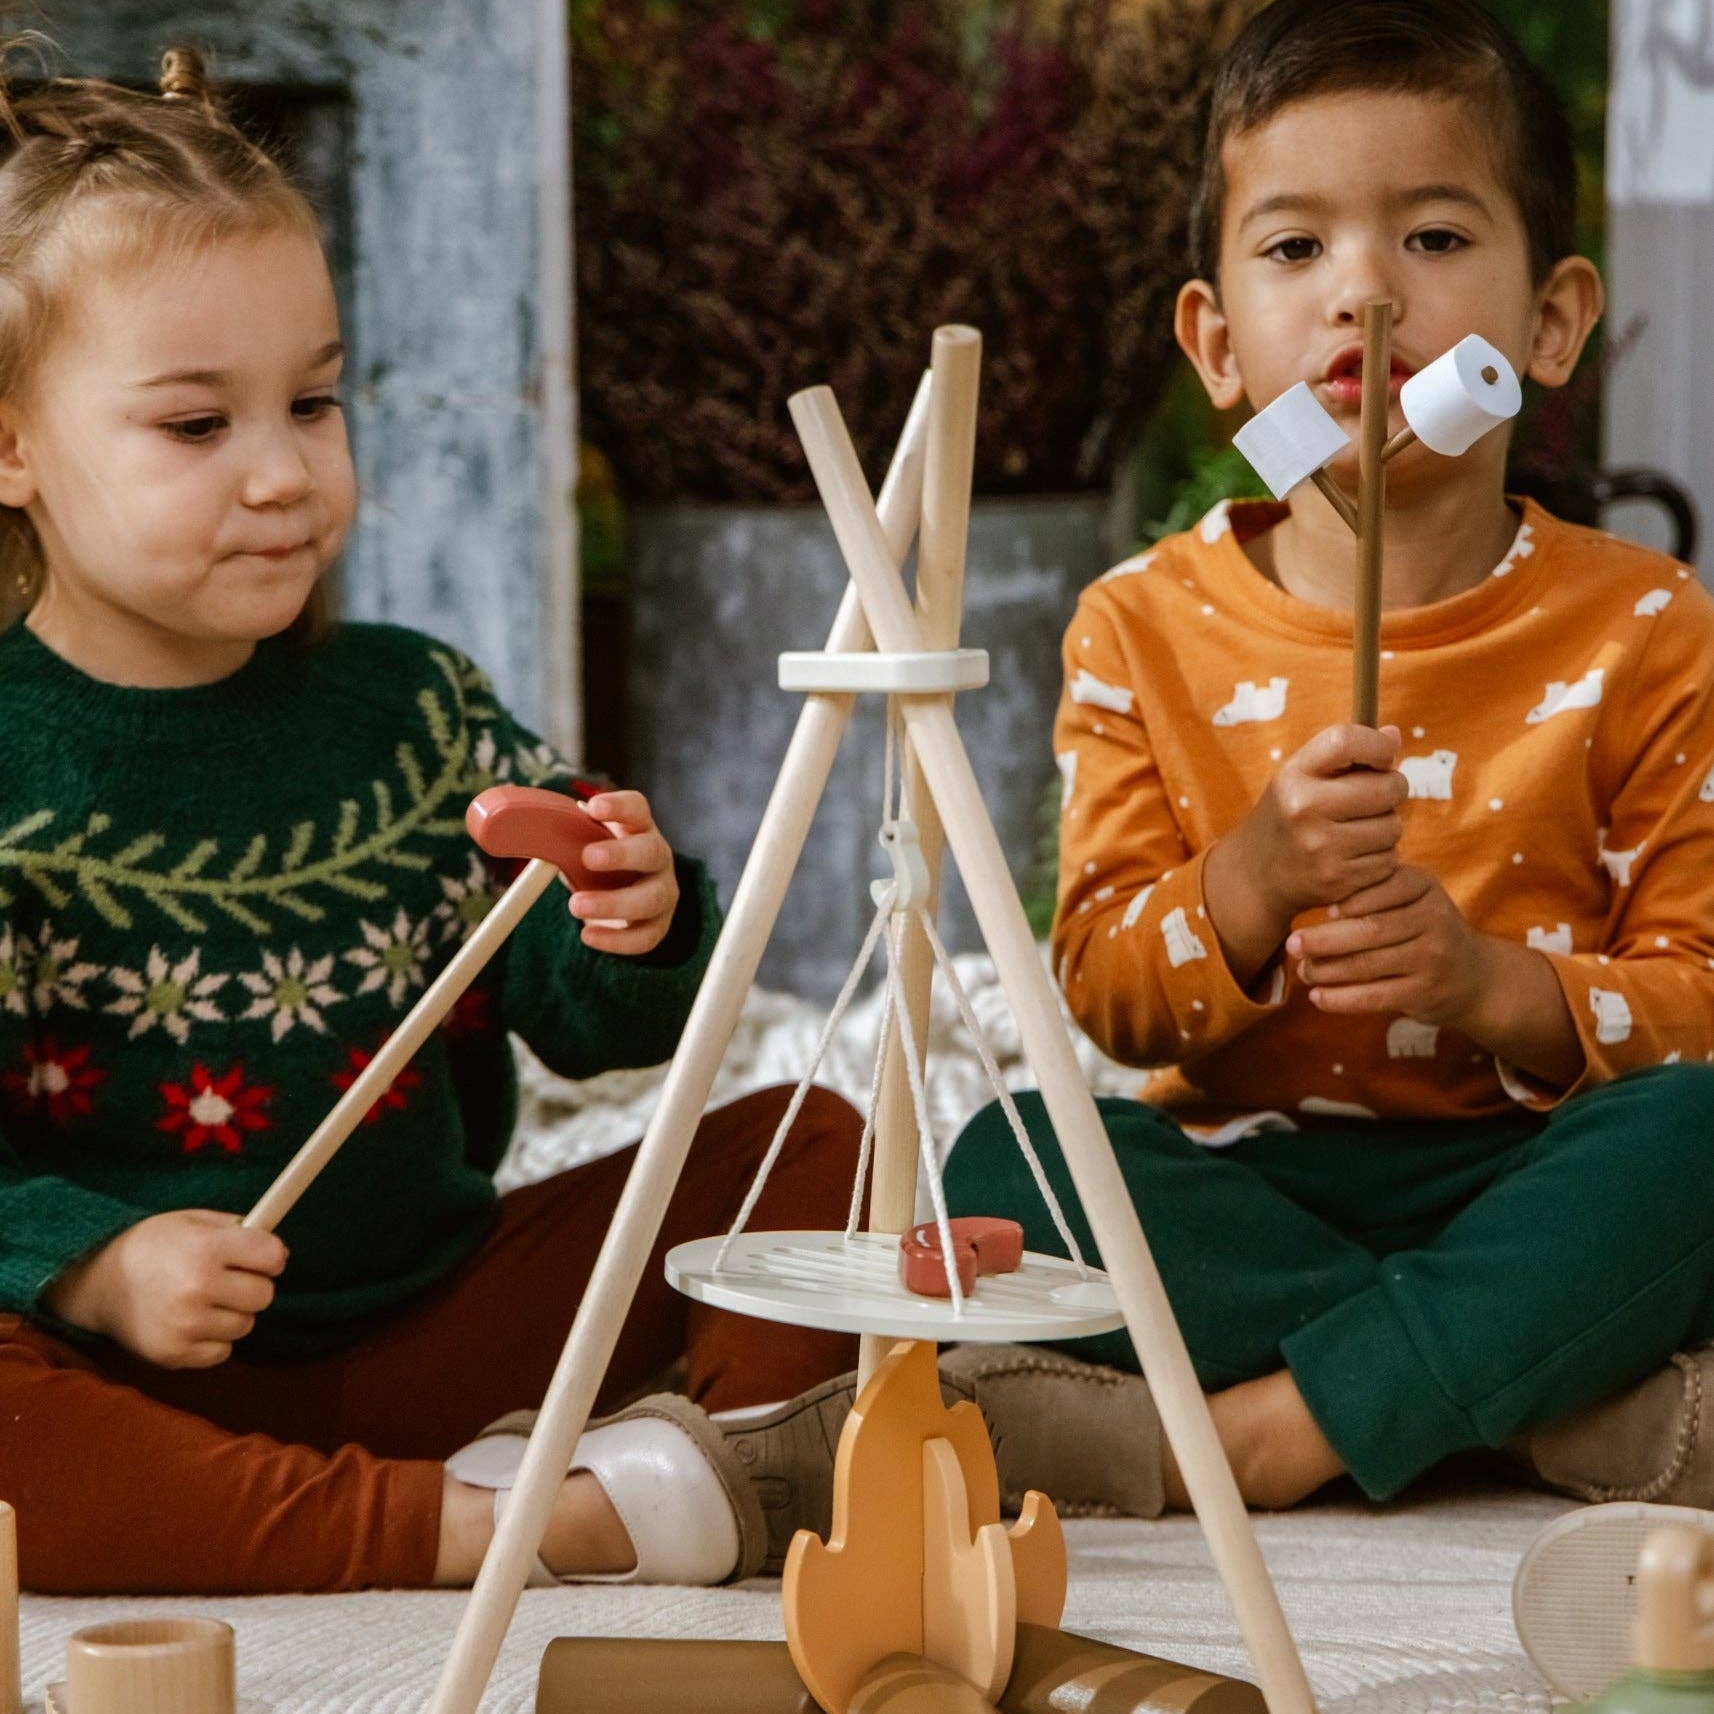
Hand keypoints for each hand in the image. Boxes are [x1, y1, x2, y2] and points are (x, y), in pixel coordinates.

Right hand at [41, 1209, 286, 1369]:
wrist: (98, 1281)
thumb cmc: (154, 1245)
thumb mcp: (194, 1220)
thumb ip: (240, 1230)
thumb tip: (279, 1251)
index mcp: (205, 1249)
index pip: (272, 1256)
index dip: (271, 1256)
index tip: (261, 1256)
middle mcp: (196, 1288)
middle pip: (264, 1295)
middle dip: (252, 1285)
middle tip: (228, 1278)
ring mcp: (184, 1325)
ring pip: (245, 1325)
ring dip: (232, 1313)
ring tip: (202, 1300)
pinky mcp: (173, 1354)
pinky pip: (222, 1352)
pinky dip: (213, 1340)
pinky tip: (190, 1322)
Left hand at [569, 790, 679, 955]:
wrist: (623, 902)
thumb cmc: (599, 866)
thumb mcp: (584, 847)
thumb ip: (565, 840)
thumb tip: (521, 835)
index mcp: (638, 829)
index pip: (637, 809)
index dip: (620, 807)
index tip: (593, 808)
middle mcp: (658, 858)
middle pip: (651, 851)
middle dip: (621, 854)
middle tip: (588, 857)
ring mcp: (663, 892)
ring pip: (653, 898)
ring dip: (614, 902)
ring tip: (575, 905)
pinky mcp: (658, 925)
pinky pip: (645, 937)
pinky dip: (616, 940)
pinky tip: (588, 935)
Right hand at [1228, 724, 1407, 927]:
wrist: (1254, 876)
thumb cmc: (1288, 817)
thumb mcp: (1300, 778)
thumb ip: (1345, 755)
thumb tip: (1394, 736)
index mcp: (1293, 776)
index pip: (1345, 740)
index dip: (1376, 744)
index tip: (1385, 754)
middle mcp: (1303, 808)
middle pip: (1387, 787)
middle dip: (1392, 790)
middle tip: (1376, 798)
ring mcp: (1320, 847)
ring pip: (1393, 827)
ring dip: (1386, 828)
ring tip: (1359, 831)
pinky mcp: (1336, 879)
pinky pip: (1388, 861)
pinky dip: (1380, 859)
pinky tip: (1355, 857)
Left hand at [1288, 863, 1494, 1026]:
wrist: (1475, 977)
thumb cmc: (1423, 929)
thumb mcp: (1411, 898)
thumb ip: (1374, 893)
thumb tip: (1321, 904)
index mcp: (1424, 887)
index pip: (1381, 887)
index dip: (1349, 900)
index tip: (1323, 910)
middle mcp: (1434, 919)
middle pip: (1370, 929)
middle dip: (1325, 939)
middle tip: (1292, 944)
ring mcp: (1432, 958)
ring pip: (1368, 965)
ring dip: (1327, 971)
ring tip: (1303, 971)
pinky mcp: (1425, 993)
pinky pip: (1375, 996)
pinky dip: (1341, 999)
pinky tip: (1318, 998)